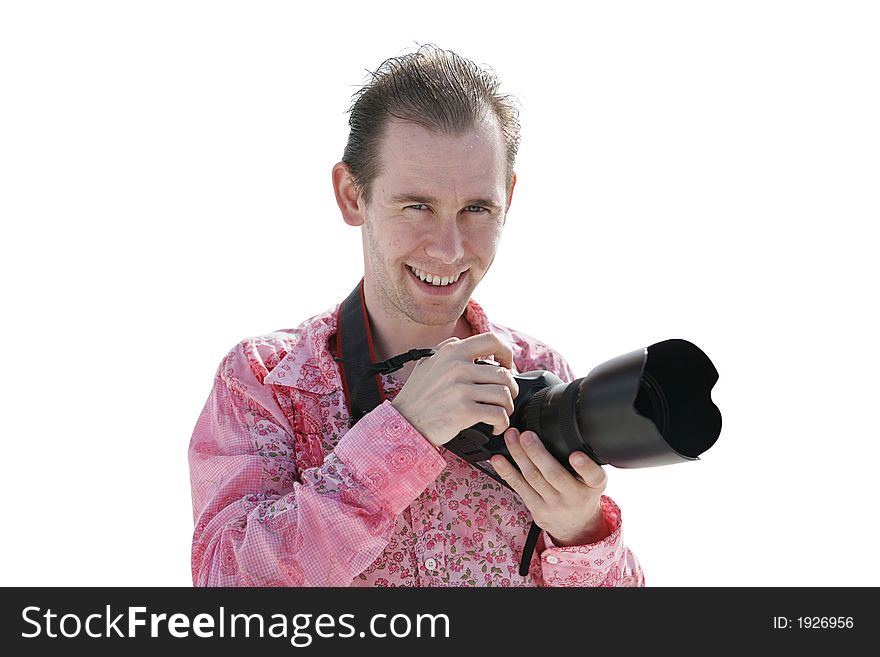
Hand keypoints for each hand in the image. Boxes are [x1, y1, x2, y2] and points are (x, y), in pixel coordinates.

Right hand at [391, 332, 519, 446]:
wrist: (404, 422)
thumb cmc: (416, 396)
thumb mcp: (426, 363)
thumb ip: (445, 349)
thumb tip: (462, 340)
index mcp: (452, 352)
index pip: (491, 340)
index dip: (506, 352)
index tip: (507, 364)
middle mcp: (457, 367)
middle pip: (504, 373)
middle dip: (510, 389)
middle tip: (505, 398)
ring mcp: (461, 389)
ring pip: (504, 394)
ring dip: (507, 407)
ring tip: (501, 413)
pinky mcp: (464, 411)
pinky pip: (497, 414)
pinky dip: (501, 423)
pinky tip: (495, 426)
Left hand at [490, 428, 608, 546]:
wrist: (577, 526)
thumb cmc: (583, 493)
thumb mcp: (594, 479)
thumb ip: (585, 461)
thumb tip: (567, 429)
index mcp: (594, 485)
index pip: (593, 476)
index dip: (584, 466)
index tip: (575, 455)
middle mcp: (575, 497)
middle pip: (554, 474)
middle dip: (537, 453)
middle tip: (526, 435)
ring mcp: (554, 505)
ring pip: (533, 478)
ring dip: (519, 455)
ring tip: (511, 438)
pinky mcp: (537, 510)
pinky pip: (519, 488)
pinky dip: (507, 471)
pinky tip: (498, 460)